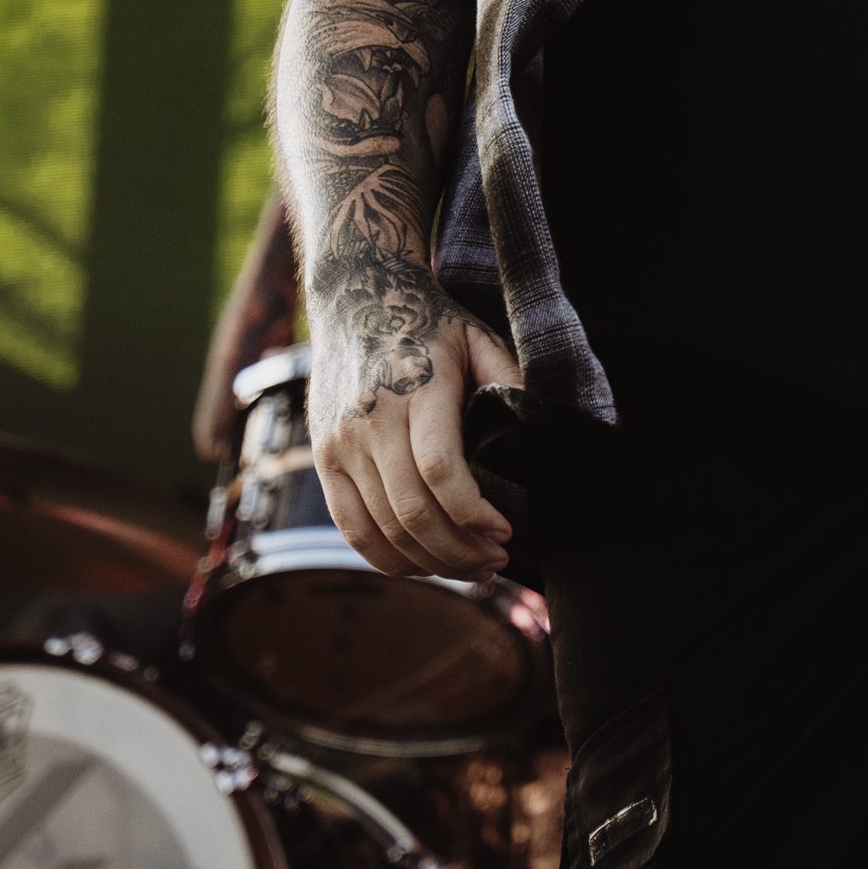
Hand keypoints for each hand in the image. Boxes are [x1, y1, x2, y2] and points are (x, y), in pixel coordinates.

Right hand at [307, 303, 526, 578]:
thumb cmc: (429, 325)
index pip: (440, 470)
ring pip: (384, 529)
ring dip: (431, 562)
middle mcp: (372, 420)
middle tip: (496, 564)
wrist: (356, 299)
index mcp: (418, 389)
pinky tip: (423, 564)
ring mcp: (341, 443)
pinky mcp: (323, 459)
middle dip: (460, 551)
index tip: (506, 532)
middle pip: (412, 511)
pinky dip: (388, 558)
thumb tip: (544, 430)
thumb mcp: (478, 338)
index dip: (474, 513)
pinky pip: (351, 528)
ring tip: (470, 569)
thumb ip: (510, 381)